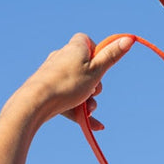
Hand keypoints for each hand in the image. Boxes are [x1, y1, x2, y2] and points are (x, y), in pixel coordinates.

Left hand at [11, 33, 134, 130]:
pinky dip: (78, 109)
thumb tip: (129, 37)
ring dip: (88, 100)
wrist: (34, 103)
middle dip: (95, 84)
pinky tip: (92, 125)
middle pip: (85, 68)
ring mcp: (52, 74)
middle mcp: (61, 57)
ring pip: (77, 86)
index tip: (101, 65)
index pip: (87, 42)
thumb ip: (112, 55)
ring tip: (89, 110)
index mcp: (74, 48)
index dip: (97, 53)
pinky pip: (67, 99)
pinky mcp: (46, 90)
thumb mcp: (97, 71)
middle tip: (95, 92)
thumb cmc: (68, 84)